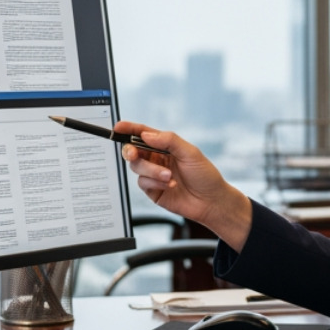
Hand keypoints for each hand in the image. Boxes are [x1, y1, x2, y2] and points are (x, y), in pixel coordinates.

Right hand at [116, 121, 251, 248]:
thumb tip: (146, 134)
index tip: (118, 127)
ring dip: (152, 171)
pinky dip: (155, 183)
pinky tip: (170, 185)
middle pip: (133, 150)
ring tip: (169, 176)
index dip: (129, 129)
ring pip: (137, 167)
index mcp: (165, 146)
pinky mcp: (153, 190)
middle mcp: (157, 159)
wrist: (211, 202)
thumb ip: (168, 140)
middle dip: (131, 151)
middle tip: (134, 154)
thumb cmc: (205, 175)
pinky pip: (143, 183)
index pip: (143, 134)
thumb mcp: (190, 152)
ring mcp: (154, 175)